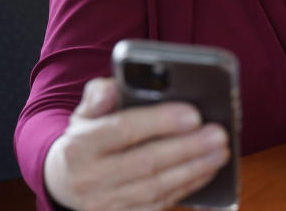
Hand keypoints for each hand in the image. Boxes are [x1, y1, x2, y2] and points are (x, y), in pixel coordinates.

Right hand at [44, 78, 229, 210]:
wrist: (64, 180)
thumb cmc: (85, 136)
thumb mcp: (85, 110)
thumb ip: (102, 94)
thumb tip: (119, 86)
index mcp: (79, 145)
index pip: (123, 130)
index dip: (160, 122)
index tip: (194, 114)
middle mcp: (89, 178)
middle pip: (146, 162)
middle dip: (188, 148)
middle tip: (219, 134)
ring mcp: (104, 204)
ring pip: (156, 187)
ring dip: (194, 169)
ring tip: (221, 151)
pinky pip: (159, 204)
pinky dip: (187, 187)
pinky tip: (207, 170)